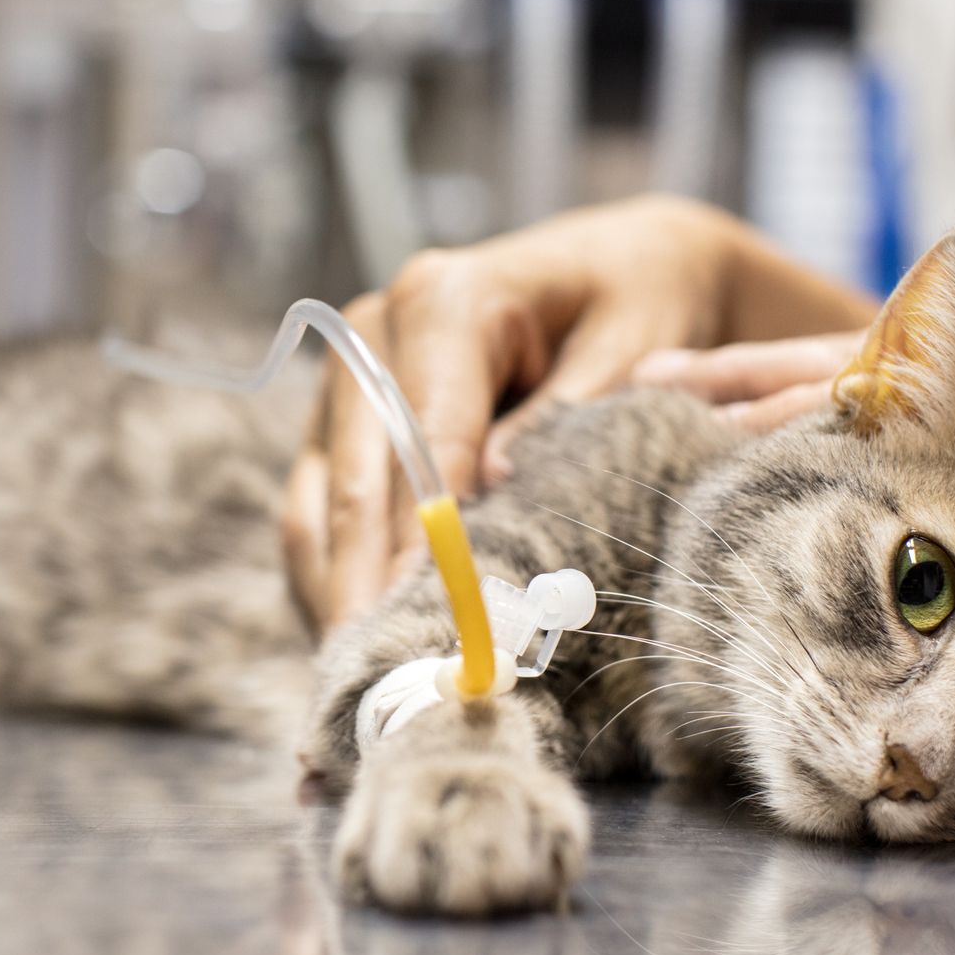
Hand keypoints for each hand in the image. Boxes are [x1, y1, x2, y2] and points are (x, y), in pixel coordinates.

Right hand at [284, 197, 872, 631]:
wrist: (614, 269)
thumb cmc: (638, 300)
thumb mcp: (635, 343)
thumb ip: (572, 412)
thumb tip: (492, 488)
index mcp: (444, 300)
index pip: (422, 437)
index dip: (420, 537)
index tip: (423, 619)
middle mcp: (373, 335)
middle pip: (353, 482)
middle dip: (363, 587)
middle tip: (381, 680)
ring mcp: (347, 384)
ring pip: (317, 507)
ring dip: (336, 597)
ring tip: (363, 685)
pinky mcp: (342, 428)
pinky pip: (319, 517)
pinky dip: (336, 584)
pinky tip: (364, 650)